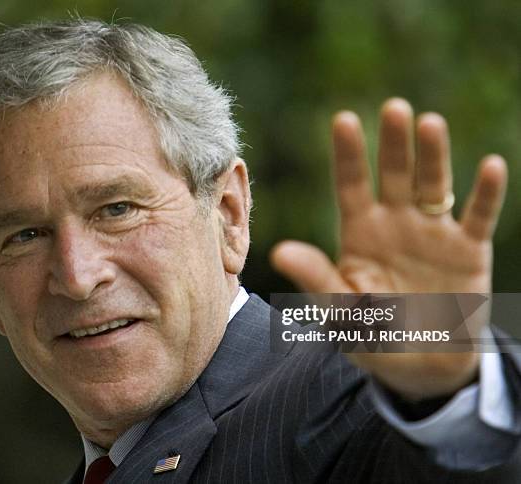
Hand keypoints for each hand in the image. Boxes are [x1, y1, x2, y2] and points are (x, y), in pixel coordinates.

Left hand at [270, 98, 506, 399]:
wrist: (420, 365)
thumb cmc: (372, 334)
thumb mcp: (340, 310)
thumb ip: (316, 279)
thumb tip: (278, 252)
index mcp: (360, 233)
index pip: (351, 186)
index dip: (348, 155)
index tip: (344, 119)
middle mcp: (395, 223)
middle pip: (393, 175)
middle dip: (393, 144)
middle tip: (393, 109)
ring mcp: (433, 233)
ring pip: (433, 185)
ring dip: (433, 156)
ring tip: (430, 124)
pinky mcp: (469, 250)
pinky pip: (478, 217)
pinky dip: (485, 194)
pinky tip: (489, 166)